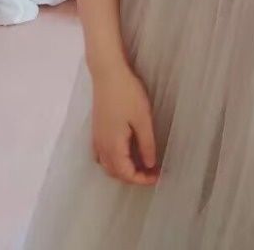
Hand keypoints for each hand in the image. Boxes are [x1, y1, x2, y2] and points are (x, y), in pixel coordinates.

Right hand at [91, 60, 159, 185]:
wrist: (107, 73)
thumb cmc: (127, 94)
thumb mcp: (143, 119)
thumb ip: (146, 145)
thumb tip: (149, 165)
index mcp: (113, 146)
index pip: (126, 174)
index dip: (142, 180)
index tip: (158, 176)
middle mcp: (101, 146)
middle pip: (116, 173)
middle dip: (133, 177)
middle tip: (152, 171)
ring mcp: (96, 138)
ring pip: (107, 165)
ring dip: (123, 169)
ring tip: (141, 163)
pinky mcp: (96, 129)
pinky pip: (102, 155)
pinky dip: (113, 160)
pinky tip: (124, 152)